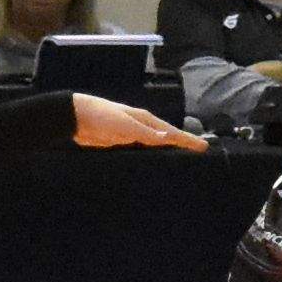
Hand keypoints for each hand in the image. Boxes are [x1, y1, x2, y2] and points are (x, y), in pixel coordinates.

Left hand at [66, 94, 210, 151]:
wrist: (77, 117)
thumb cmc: (102, 117)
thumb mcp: (124, 125)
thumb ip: (145, 133)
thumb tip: (168, 137)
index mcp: (145, 120)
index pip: (171, 132)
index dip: (187, 140)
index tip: (204, 147)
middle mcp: (142, 127)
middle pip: (166, 139)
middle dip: (182, 146)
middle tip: (199, 156)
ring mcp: (132, 136)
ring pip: (155, 146)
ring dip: (168, 152)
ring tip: (182, 163)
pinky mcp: (122, 144)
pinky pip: (143, 152)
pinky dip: (152, 156)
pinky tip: (155, 164)